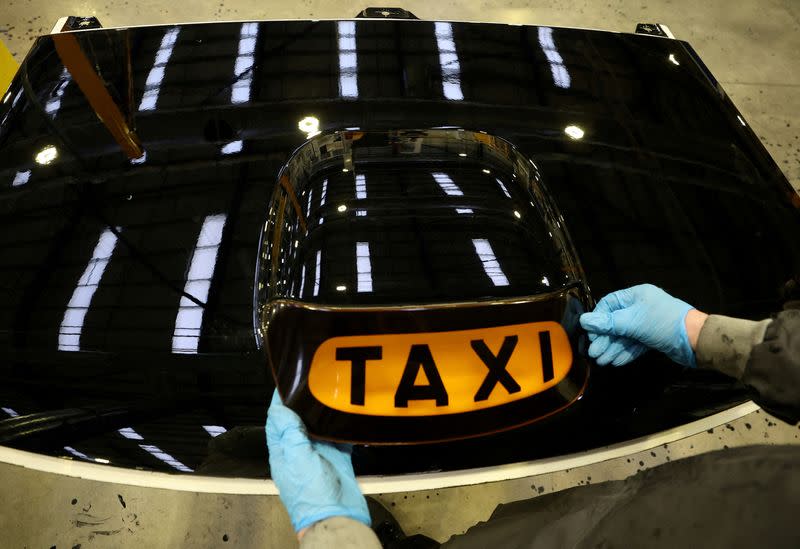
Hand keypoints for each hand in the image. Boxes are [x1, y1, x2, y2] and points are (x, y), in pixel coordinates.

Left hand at [266, 390, 370, 533]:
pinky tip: (347, 415)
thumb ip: (289, 433)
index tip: (287, 382)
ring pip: (319, 427)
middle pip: (298, 420)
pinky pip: (339, 437)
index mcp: (283, 451)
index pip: (277, 420)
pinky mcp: (337, 458)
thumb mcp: (297, 459)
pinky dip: (342, 427)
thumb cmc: (311, 495)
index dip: (280, 401)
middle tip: (312, 382)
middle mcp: (300, 451)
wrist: (337, 516)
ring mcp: (319, 455)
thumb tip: (279, 408)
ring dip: (323, 412)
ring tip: (329, 394)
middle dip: (303, 402)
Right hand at [579, 284, 696, 366]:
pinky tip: (616, 361)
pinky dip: (626, 352)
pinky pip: (635, 344)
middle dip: (604, 339)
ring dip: (613, 348)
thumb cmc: (665, 324)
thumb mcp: (633, 322)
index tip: (590, 334)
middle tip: (594, 353)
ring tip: (602, 361)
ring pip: (624, 335)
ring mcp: (647, 323)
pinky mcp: (653, 337)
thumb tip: (585, 321)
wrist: (696, 340)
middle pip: (615, 322)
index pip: (609, 305)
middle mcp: (641, 307)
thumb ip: (608, 323)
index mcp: (636, 295)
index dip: (598, 319)